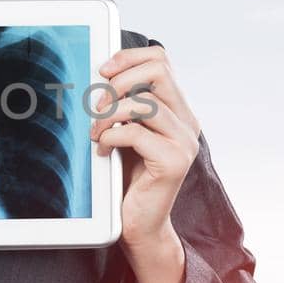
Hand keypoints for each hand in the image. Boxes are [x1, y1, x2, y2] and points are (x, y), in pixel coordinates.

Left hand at [88, 42, 201, 254]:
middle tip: (97, 106)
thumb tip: (100, 74)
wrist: (141, 224)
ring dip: (108, 114)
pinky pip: (135, 132)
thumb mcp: (126, 132)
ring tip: (96, 133)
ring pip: (144, 102)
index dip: (129, 58)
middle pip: (158, 71)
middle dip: (118, 82)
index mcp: (178, 110)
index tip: (102, 70)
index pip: (161, 60)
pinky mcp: (174, 161)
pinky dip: (110, 137)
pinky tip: (103, 150)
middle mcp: (187, 122)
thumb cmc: (129, 179)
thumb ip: (124, 106)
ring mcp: (184, 141)